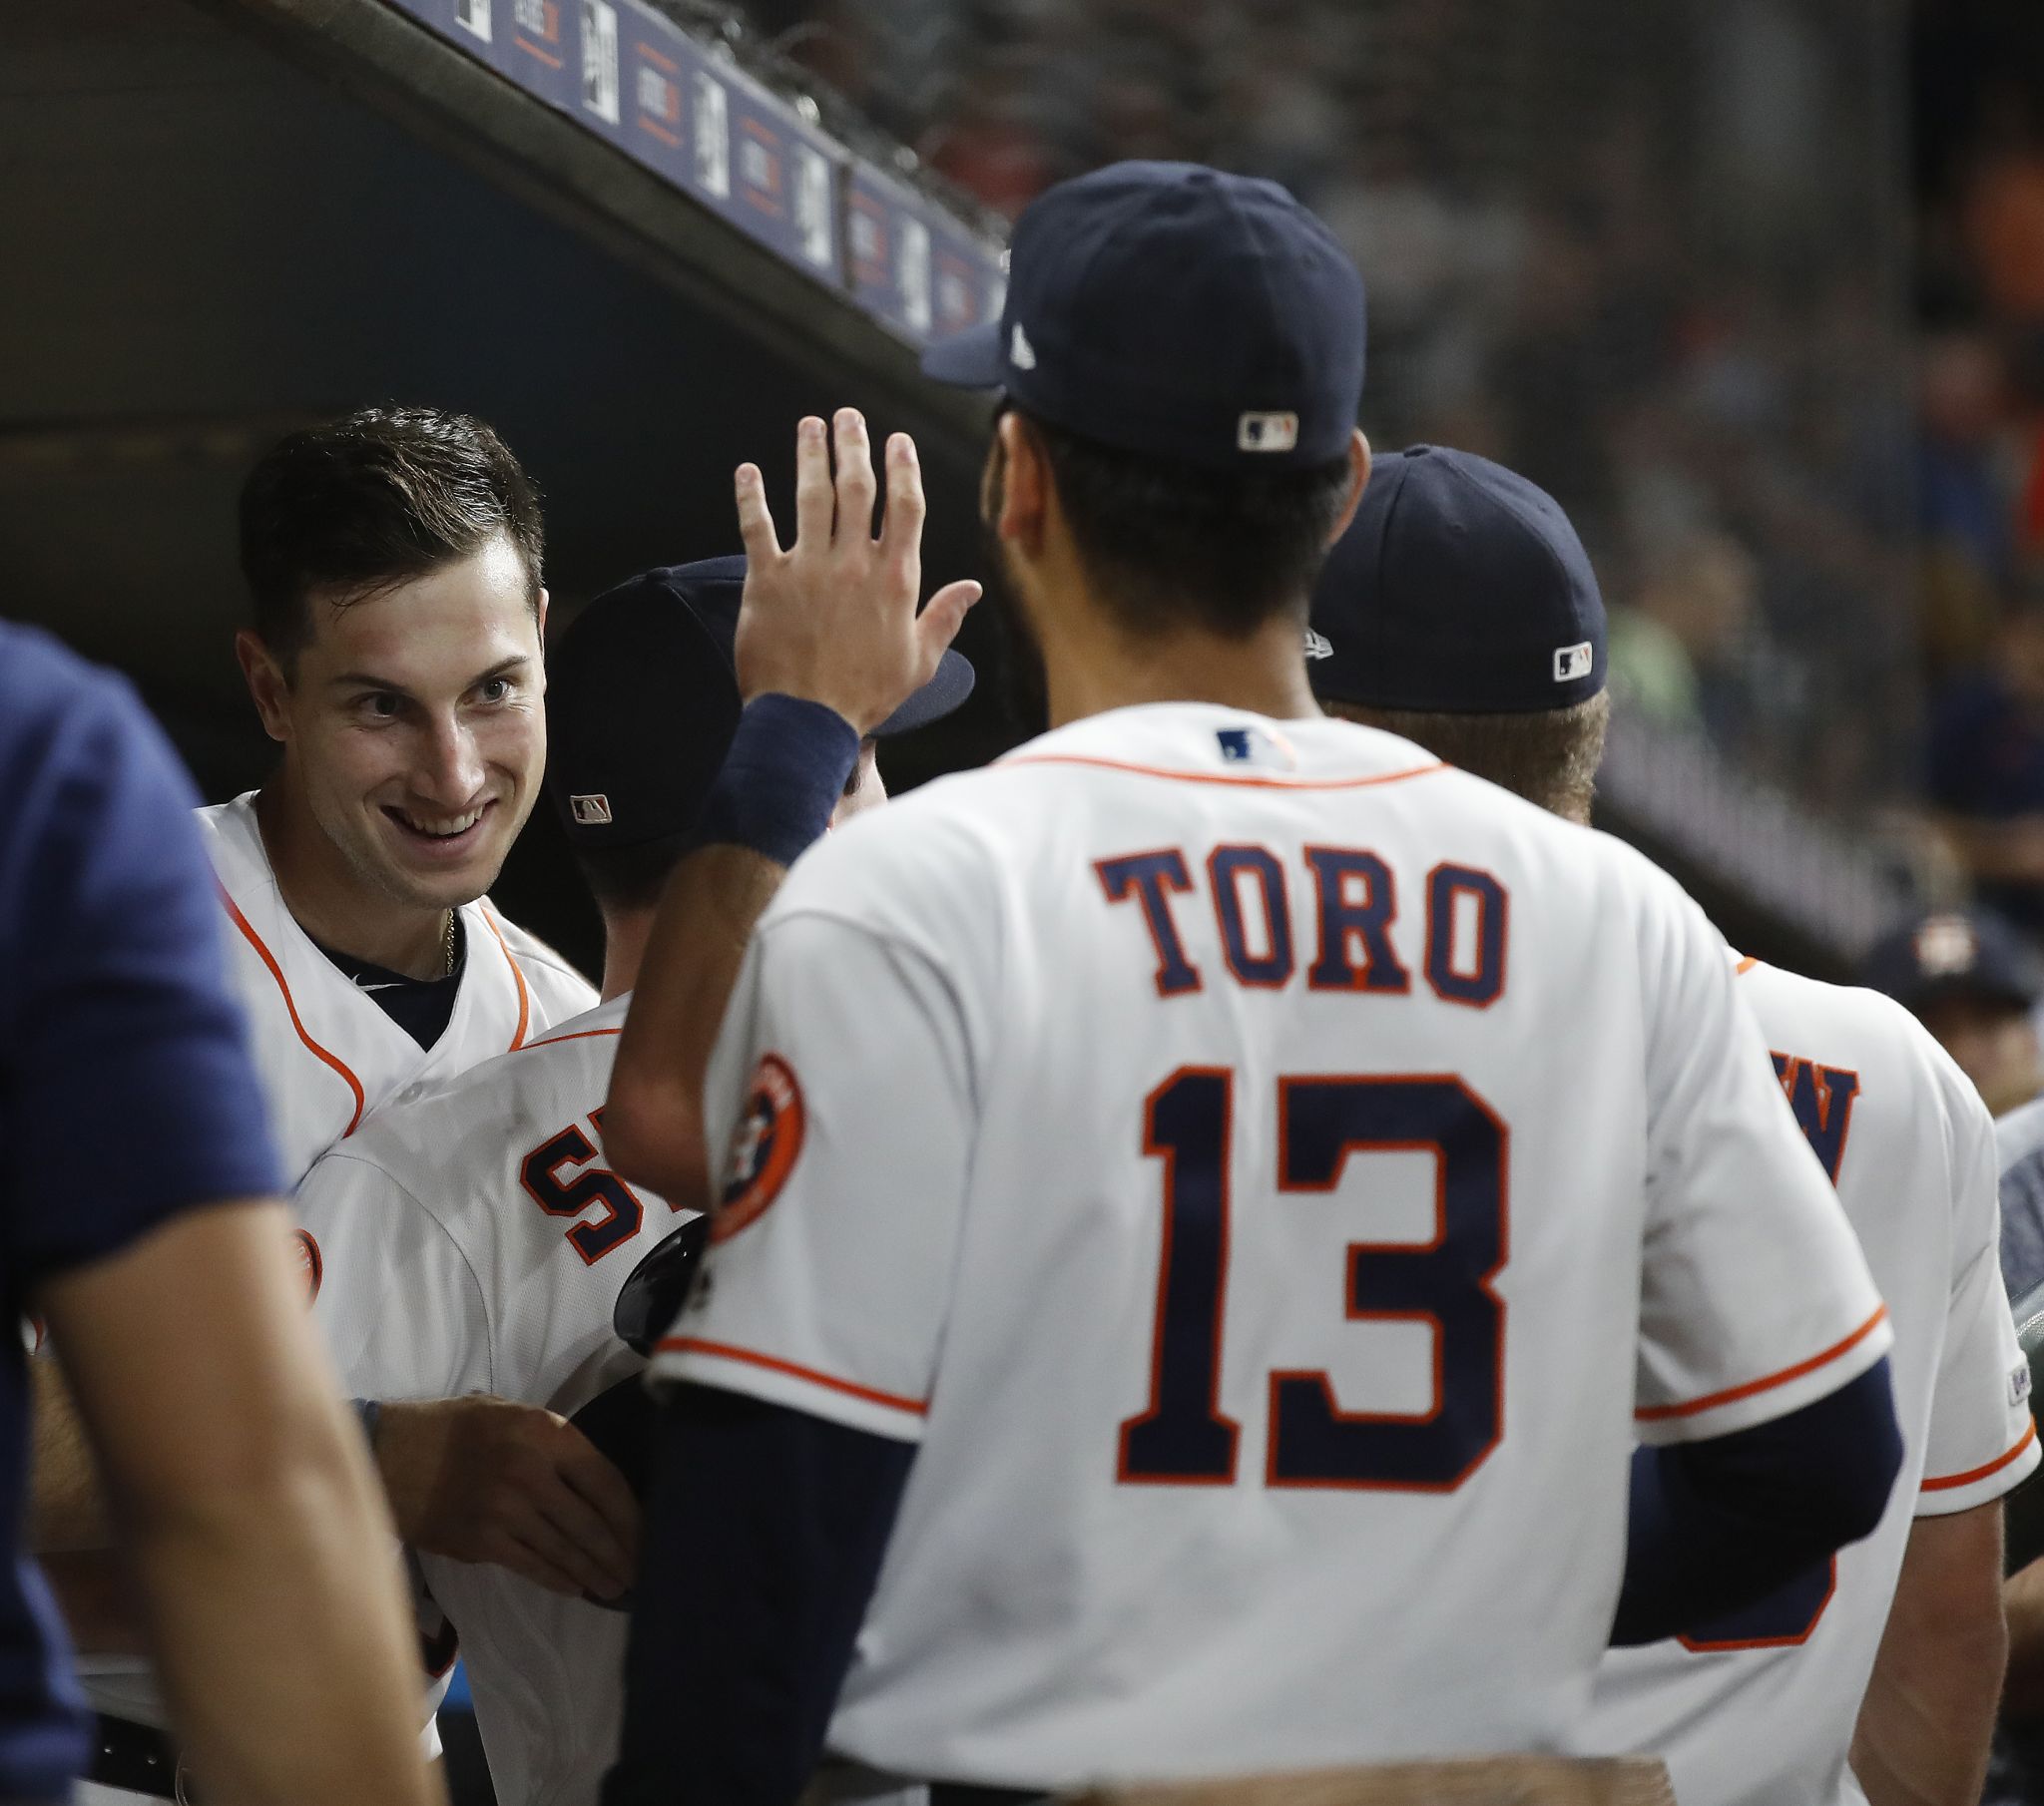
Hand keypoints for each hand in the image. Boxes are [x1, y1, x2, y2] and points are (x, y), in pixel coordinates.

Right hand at [374, 1395, 638, 1600]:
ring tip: (615, 1587)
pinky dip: (559, 1579)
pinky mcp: (482, 1543)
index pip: (605, 1479)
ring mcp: (506, 1511)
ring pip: (565, 1550)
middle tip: (639, 1573)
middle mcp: (531, 1471)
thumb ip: (553, 1441)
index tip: (647, 1533)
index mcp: (544, 1432)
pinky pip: (532, 1565)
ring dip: (594, 1572)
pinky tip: (576, 1588)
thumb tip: (593, 1479)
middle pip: (591, 1522)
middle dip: (620, 1552)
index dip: (630, 1513)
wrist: (388, 1456)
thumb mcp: (509, 1412)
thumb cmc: (453, 1429)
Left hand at [732, 409, 980, 733]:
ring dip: (810, 455)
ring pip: (811, 496)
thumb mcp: (919, 662)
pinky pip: (757, 527)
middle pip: (857, 489)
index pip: (905, 508)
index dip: (903, 468)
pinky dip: (751, 497)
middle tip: (848, 416)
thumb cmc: (864, 695)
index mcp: (895, 581)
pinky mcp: (767, 581)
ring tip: (810, 426)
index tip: (898, 442)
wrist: (808, 720)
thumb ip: (944, 618)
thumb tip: (971, 591)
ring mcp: (809, 568)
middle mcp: (854, 565)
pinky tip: (748, 472)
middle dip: (854, 445)